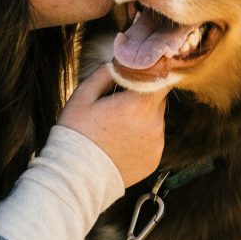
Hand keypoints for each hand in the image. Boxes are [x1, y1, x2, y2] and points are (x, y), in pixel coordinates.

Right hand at [58, 64, 167, 186]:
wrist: (77, 178)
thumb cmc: (77, 134)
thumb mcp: (83, 96)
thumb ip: (106, 73)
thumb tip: (120, 62)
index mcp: (138, 105)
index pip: (163, 78)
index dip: (155, 72)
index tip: (144, 71)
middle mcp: (154, 125)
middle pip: (158, 99)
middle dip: (142, 96)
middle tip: (118, 104)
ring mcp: (157, 145)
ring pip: (155, 120)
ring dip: (142, 118)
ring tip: (116, 128)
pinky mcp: (154, 160)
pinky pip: (153, 140)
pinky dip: (141, 138)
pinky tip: (120, 143)